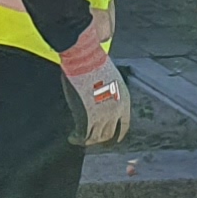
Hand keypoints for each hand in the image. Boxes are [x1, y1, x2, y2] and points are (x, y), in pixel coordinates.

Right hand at [58, 30, 129, 148]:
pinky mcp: (87, 118)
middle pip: (109, 134)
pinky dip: (77, 139)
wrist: (85, 58)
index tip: (112, 137)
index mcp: (124, 100)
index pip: (124, 125)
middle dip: (100, 138)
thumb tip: (104, 93)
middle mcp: (116, 111)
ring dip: (87, 140)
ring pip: (96, 138)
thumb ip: (110, 90)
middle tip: (91, 138)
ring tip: (78, 138)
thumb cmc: (94, 61)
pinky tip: (72, 138)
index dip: (117, 132)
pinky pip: (83, 136)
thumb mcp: (111, 77)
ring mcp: (102, 116)